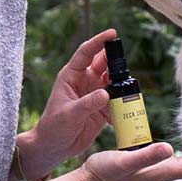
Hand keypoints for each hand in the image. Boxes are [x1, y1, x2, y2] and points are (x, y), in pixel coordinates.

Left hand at [20, 29, 118, 179]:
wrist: (55, 147)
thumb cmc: (54, 127)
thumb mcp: (70, 114)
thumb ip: (88, 103)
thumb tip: (106, 93)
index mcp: (71, 76)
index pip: (86, 52)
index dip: (99, 41)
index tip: (113, 33)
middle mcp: (84, 81)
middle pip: (104, 64)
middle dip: (116, 62)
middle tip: (125, 66)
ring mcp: (94, 94)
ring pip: (113, 82)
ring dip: (121, 85)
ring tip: (126, 93)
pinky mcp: (102, 108)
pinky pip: (117, 101)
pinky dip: (122, 105)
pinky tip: (121, 114)